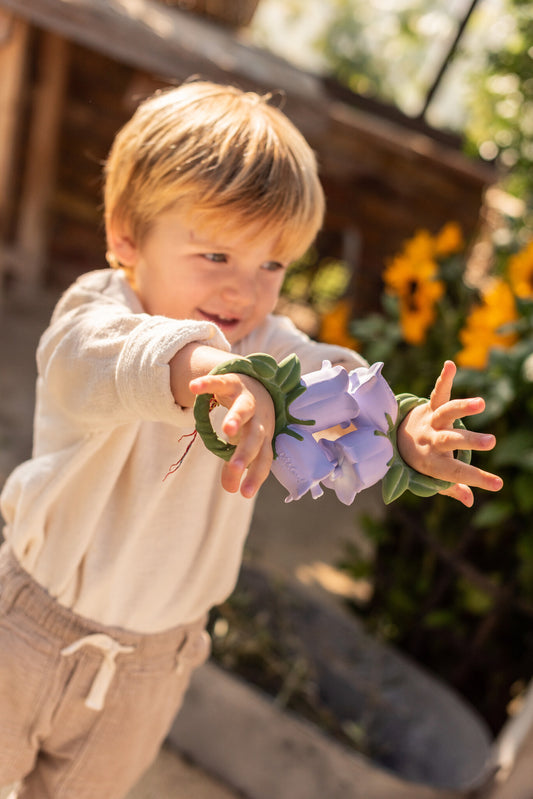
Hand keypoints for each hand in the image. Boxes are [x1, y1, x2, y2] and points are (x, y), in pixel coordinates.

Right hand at [189, 373, 274, 498]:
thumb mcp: (243, 442)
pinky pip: (220, 382)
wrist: (257, 380)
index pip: (263, 459)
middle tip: (235, 469)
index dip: (256, 475)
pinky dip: (208, 384)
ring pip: (244, 409)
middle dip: (245, 452)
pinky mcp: (233, 381)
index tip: (244, 493)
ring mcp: (247, 398)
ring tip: (226, 429)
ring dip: (236, 418)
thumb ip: (235, 465)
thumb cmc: (250, 420)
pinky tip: (194, 388)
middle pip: (255, 436)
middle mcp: (259, 418)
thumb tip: (230, 490)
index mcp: (263, 436)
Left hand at [396, 360, 503, 506]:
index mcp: (433, 463)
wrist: (395, 440)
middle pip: (450, 441)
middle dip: (470, 442)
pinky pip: (436, 393)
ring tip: (480, 403)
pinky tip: (450, 364)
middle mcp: (431, 441)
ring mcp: (430, 422)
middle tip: (491, 442)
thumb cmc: (422, 460)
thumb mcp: (433, 477)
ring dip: (462, 408)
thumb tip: (470, 502)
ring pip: (445, 414)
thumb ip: (452, 488)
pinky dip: (443, 379)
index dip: (477, 479)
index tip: (498, 484)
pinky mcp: (429, 406)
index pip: (456, 473)